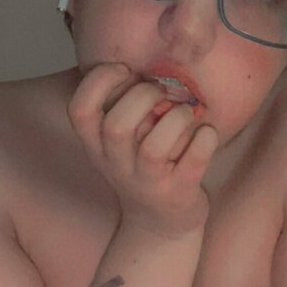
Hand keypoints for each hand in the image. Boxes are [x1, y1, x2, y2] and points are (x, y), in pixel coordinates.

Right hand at [67, 63, 218, 236]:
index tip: (126, 71)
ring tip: (186, 115)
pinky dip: (205, 140)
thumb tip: (142, 62)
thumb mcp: (118, 141)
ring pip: (154, 146)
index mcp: (97, 145)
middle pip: (116, 125)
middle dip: (143, 97)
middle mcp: (117, 164)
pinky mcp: (178, 193)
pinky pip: (193, 161)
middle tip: (162, 94)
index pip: (79, 110)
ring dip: (177, 118)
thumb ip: (121, 105)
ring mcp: (147, 182)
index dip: (99, 82)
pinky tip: (206, 134)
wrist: (160, 224)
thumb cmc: (142, 167)